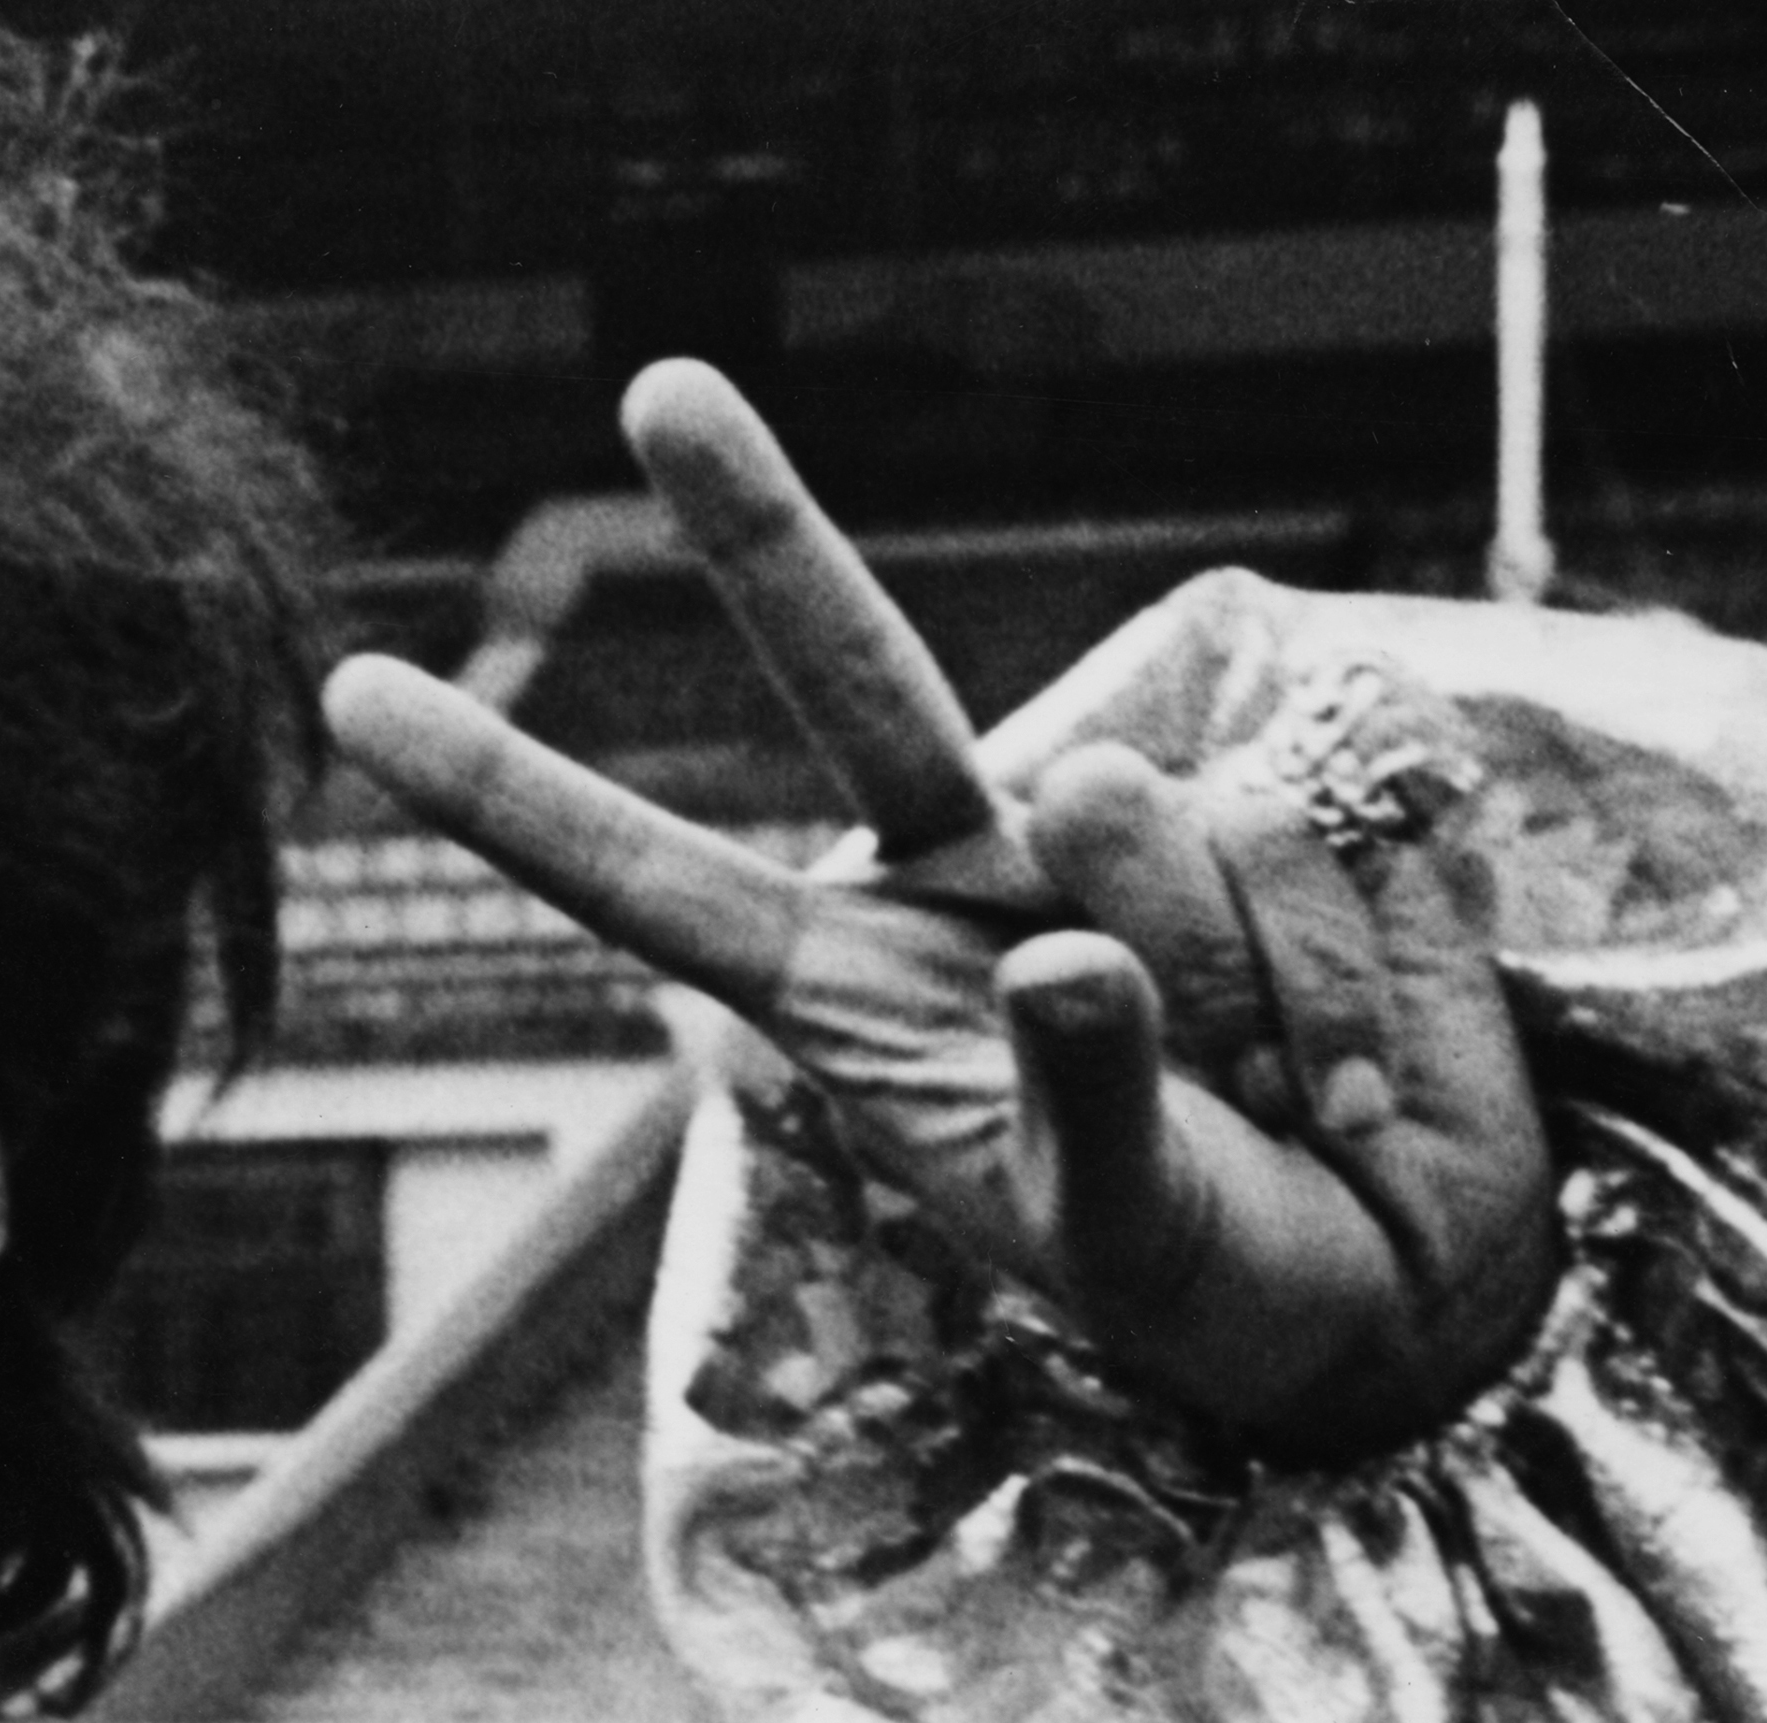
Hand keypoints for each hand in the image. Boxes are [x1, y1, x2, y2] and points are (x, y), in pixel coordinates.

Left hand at [321, 362, 1557, 1465]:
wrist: (1412, 1291)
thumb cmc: (1215, 1278)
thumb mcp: (1117, 1235)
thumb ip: (1079, 1098)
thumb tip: (1067, 946)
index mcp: (857, 995)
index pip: (653, 884)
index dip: (512, 796)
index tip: (354, 698)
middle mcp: (973, 875)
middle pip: (850, 677)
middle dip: (757, 526)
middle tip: (658, 387)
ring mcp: (1130, 827)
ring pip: (1148, 833)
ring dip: (1249, 1000)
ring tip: (1289, 1106)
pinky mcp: (1294, 794)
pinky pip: (1316, 833)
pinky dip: (1361, 978)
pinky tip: (1363, 1063)